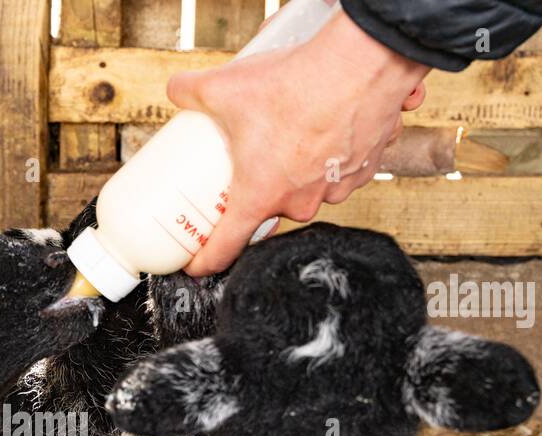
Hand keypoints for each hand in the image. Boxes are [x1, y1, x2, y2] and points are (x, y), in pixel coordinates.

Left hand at [167, 9, 429, 275]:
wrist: (361, 64)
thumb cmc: (298, 84)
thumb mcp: (225, 87)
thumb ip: (190, 90)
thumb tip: (177, 90)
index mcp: (261, 196)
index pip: (226, 247)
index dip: (206, 260)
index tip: (197, 265)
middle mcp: (299, 202)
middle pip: (267, 209)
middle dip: (256, 188)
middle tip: (248, 163)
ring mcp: (335, 189)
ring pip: (305, 188)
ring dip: (295, 170)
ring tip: (289, 134)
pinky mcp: (364, 170)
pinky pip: (339, 171)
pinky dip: (331, 153)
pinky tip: (324, 127)